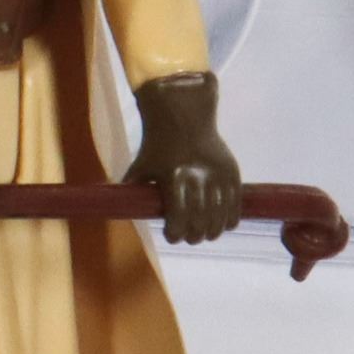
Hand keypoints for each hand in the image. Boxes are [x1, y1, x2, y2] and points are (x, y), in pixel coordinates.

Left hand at [124, 71, 241, 245]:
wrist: (184, 117)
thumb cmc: (158, 145)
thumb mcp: (141, 166)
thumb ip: (132, 189)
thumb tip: (119, 209)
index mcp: (174, 180)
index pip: (178, 223)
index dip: (175, 235)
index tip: (171, 235)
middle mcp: (198, 180)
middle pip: (200, 227)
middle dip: (193, 237)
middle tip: (188, 236)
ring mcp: (218, 178)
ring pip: (219, 221)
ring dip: (211, 232)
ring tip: (204, 232)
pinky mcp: (233, 175)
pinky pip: (234, 209)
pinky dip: (228, 221)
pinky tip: (221, 224)